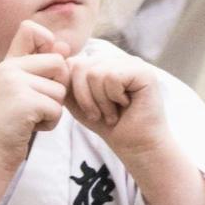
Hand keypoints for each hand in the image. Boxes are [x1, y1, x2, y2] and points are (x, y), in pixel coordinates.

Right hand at [0, 20, 71, 171]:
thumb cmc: (13, 123)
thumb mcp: (24, 90)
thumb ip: (42, 68)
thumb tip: (65, 46)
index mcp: (8, 63)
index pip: (30, 29)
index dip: (48, 41)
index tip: (47, 68)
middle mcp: (8, 68)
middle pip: (58, 63)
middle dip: (58, 88)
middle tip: (38, 104)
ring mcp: (14, 84)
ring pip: (60, 90)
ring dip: (53, 109)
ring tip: (31, 117)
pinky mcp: (24, 103)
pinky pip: (56, 108)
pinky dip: (50, 123)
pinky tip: (32, 127)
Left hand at [65, 45, 169, 165]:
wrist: (135, 146)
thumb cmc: (108, 125)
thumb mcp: (78, 103)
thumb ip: (67, 83)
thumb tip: (61, 63)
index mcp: (103, 63)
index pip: (73, 63)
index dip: (75, 91)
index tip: (90, 110)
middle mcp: (116, 59)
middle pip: (81, 66)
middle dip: (86, 97)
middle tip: (100, 114)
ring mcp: (131, 63)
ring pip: (95, 73)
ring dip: (101, 101)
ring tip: (113, 112)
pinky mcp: (143, 71)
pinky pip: (112, 77)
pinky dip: (114, 97)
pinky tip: (126, 105)